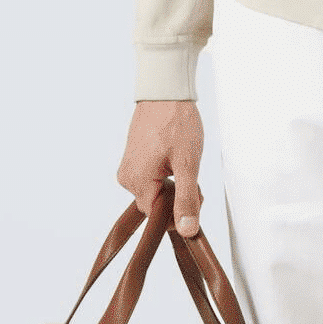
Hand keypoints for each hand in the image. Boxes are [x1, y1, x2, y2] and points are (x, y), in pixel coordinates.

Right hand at [117, 99, 203, 235]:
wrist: (165, 93)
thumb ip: (186, 199)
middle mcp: (127, 179)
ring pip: (156, 192)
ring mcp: (128, 168)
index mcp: (138, 182)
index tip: (195, 193)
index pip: (159, 218)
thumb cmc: (176, 123)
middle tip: (192, 174)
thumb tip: (186, 230)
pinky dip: (166, 174)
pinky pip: (151, 179)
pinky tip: (174, 158)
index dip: (181, 210)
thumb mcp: (188, 164)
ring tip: (183, 162)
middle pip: (157, 205)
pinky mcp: (133, 160)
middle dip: (178, 196)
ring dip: (174, 185)